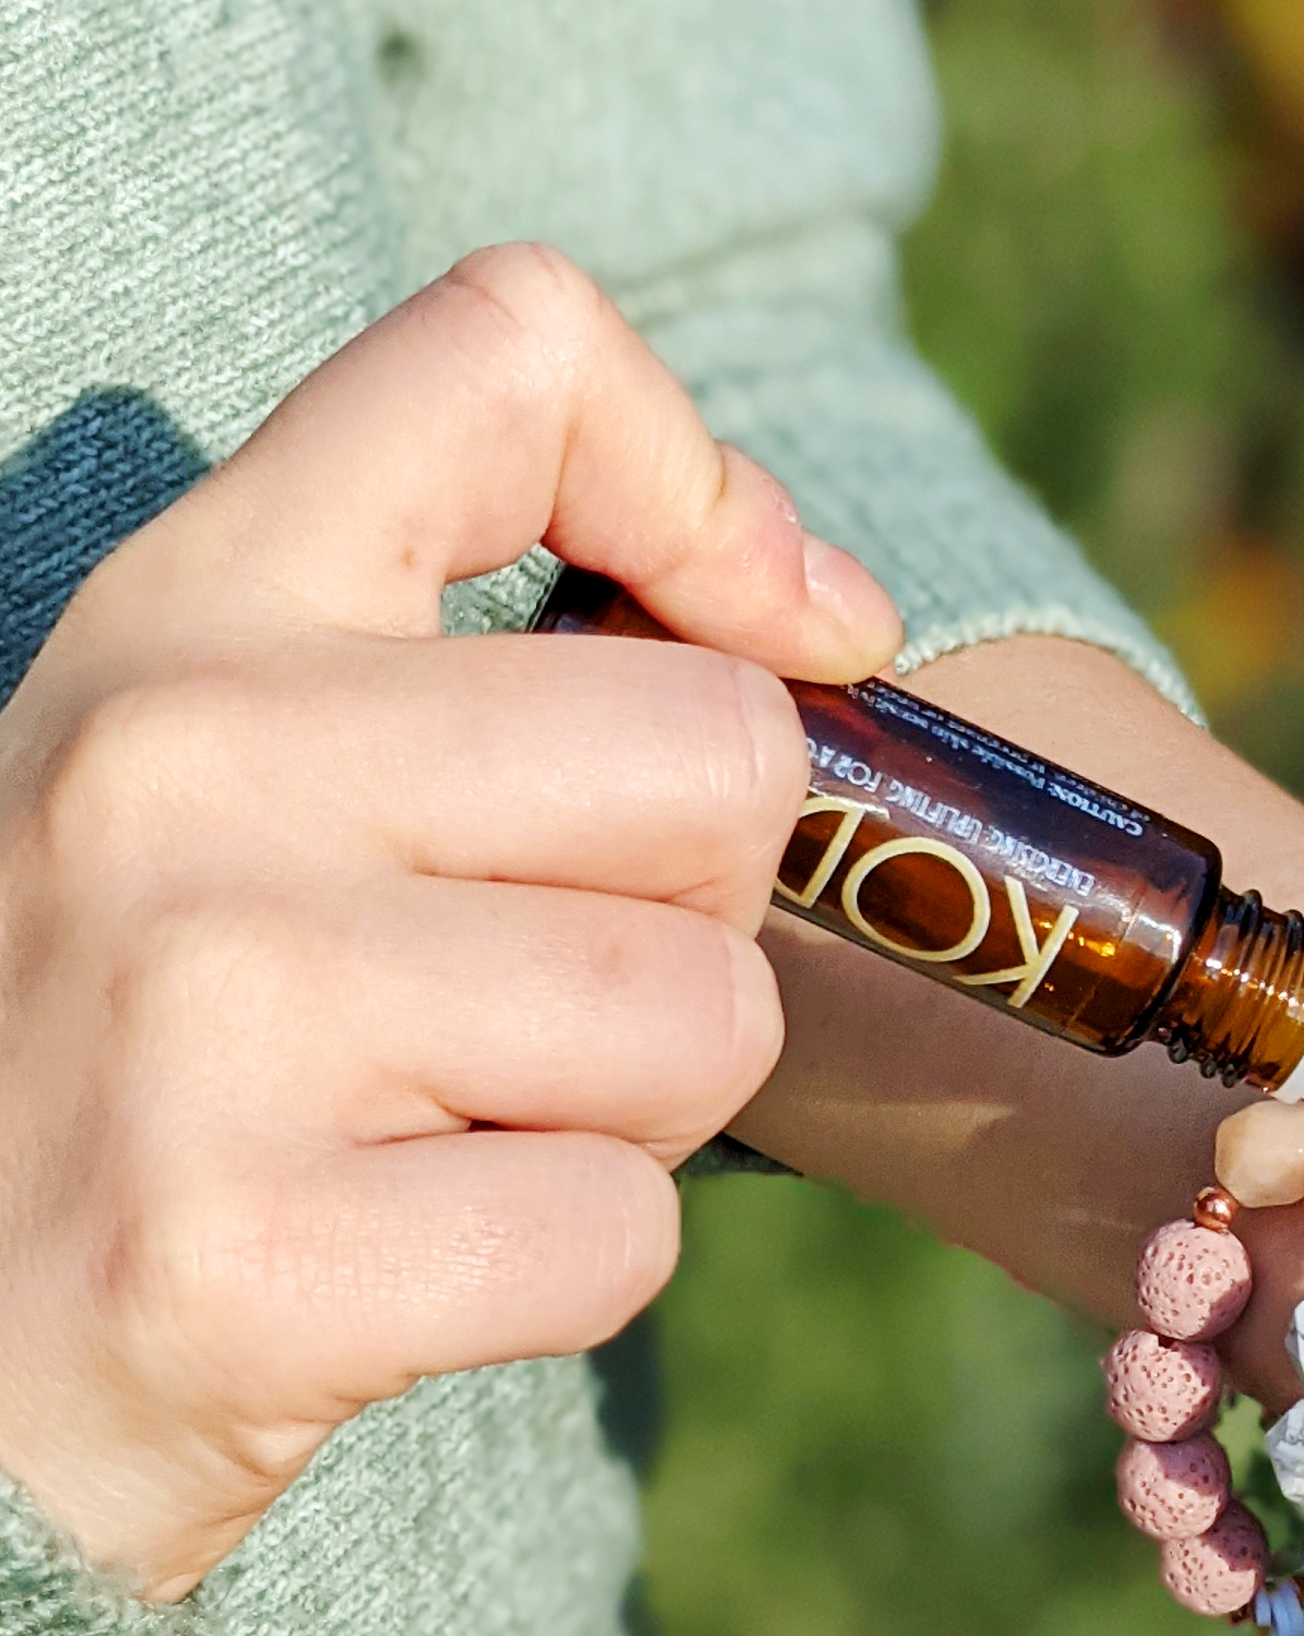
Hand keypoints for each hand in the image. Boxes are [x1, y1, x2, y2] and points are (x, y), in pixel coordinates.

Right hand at [0, 242, 900, 1600]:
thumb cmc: (144, 1051)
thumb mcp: (238, 786)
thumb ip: (484, 679)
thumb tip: (820, 624)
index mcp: (195, 614)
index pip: (506, 356)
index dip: (711, 499)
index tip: (787, 644)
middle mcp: (181, 762)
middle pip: (721, 756)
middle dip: (696, 915)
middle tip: (528, 1006)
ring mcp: (202, 1007)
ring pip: (705, 1016)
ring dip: (634, 1110)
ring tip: (442, 1136)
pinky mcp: (237, 1258)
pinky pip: (618, 1233)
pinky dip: (565, 1273)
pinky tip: (401, 1266)